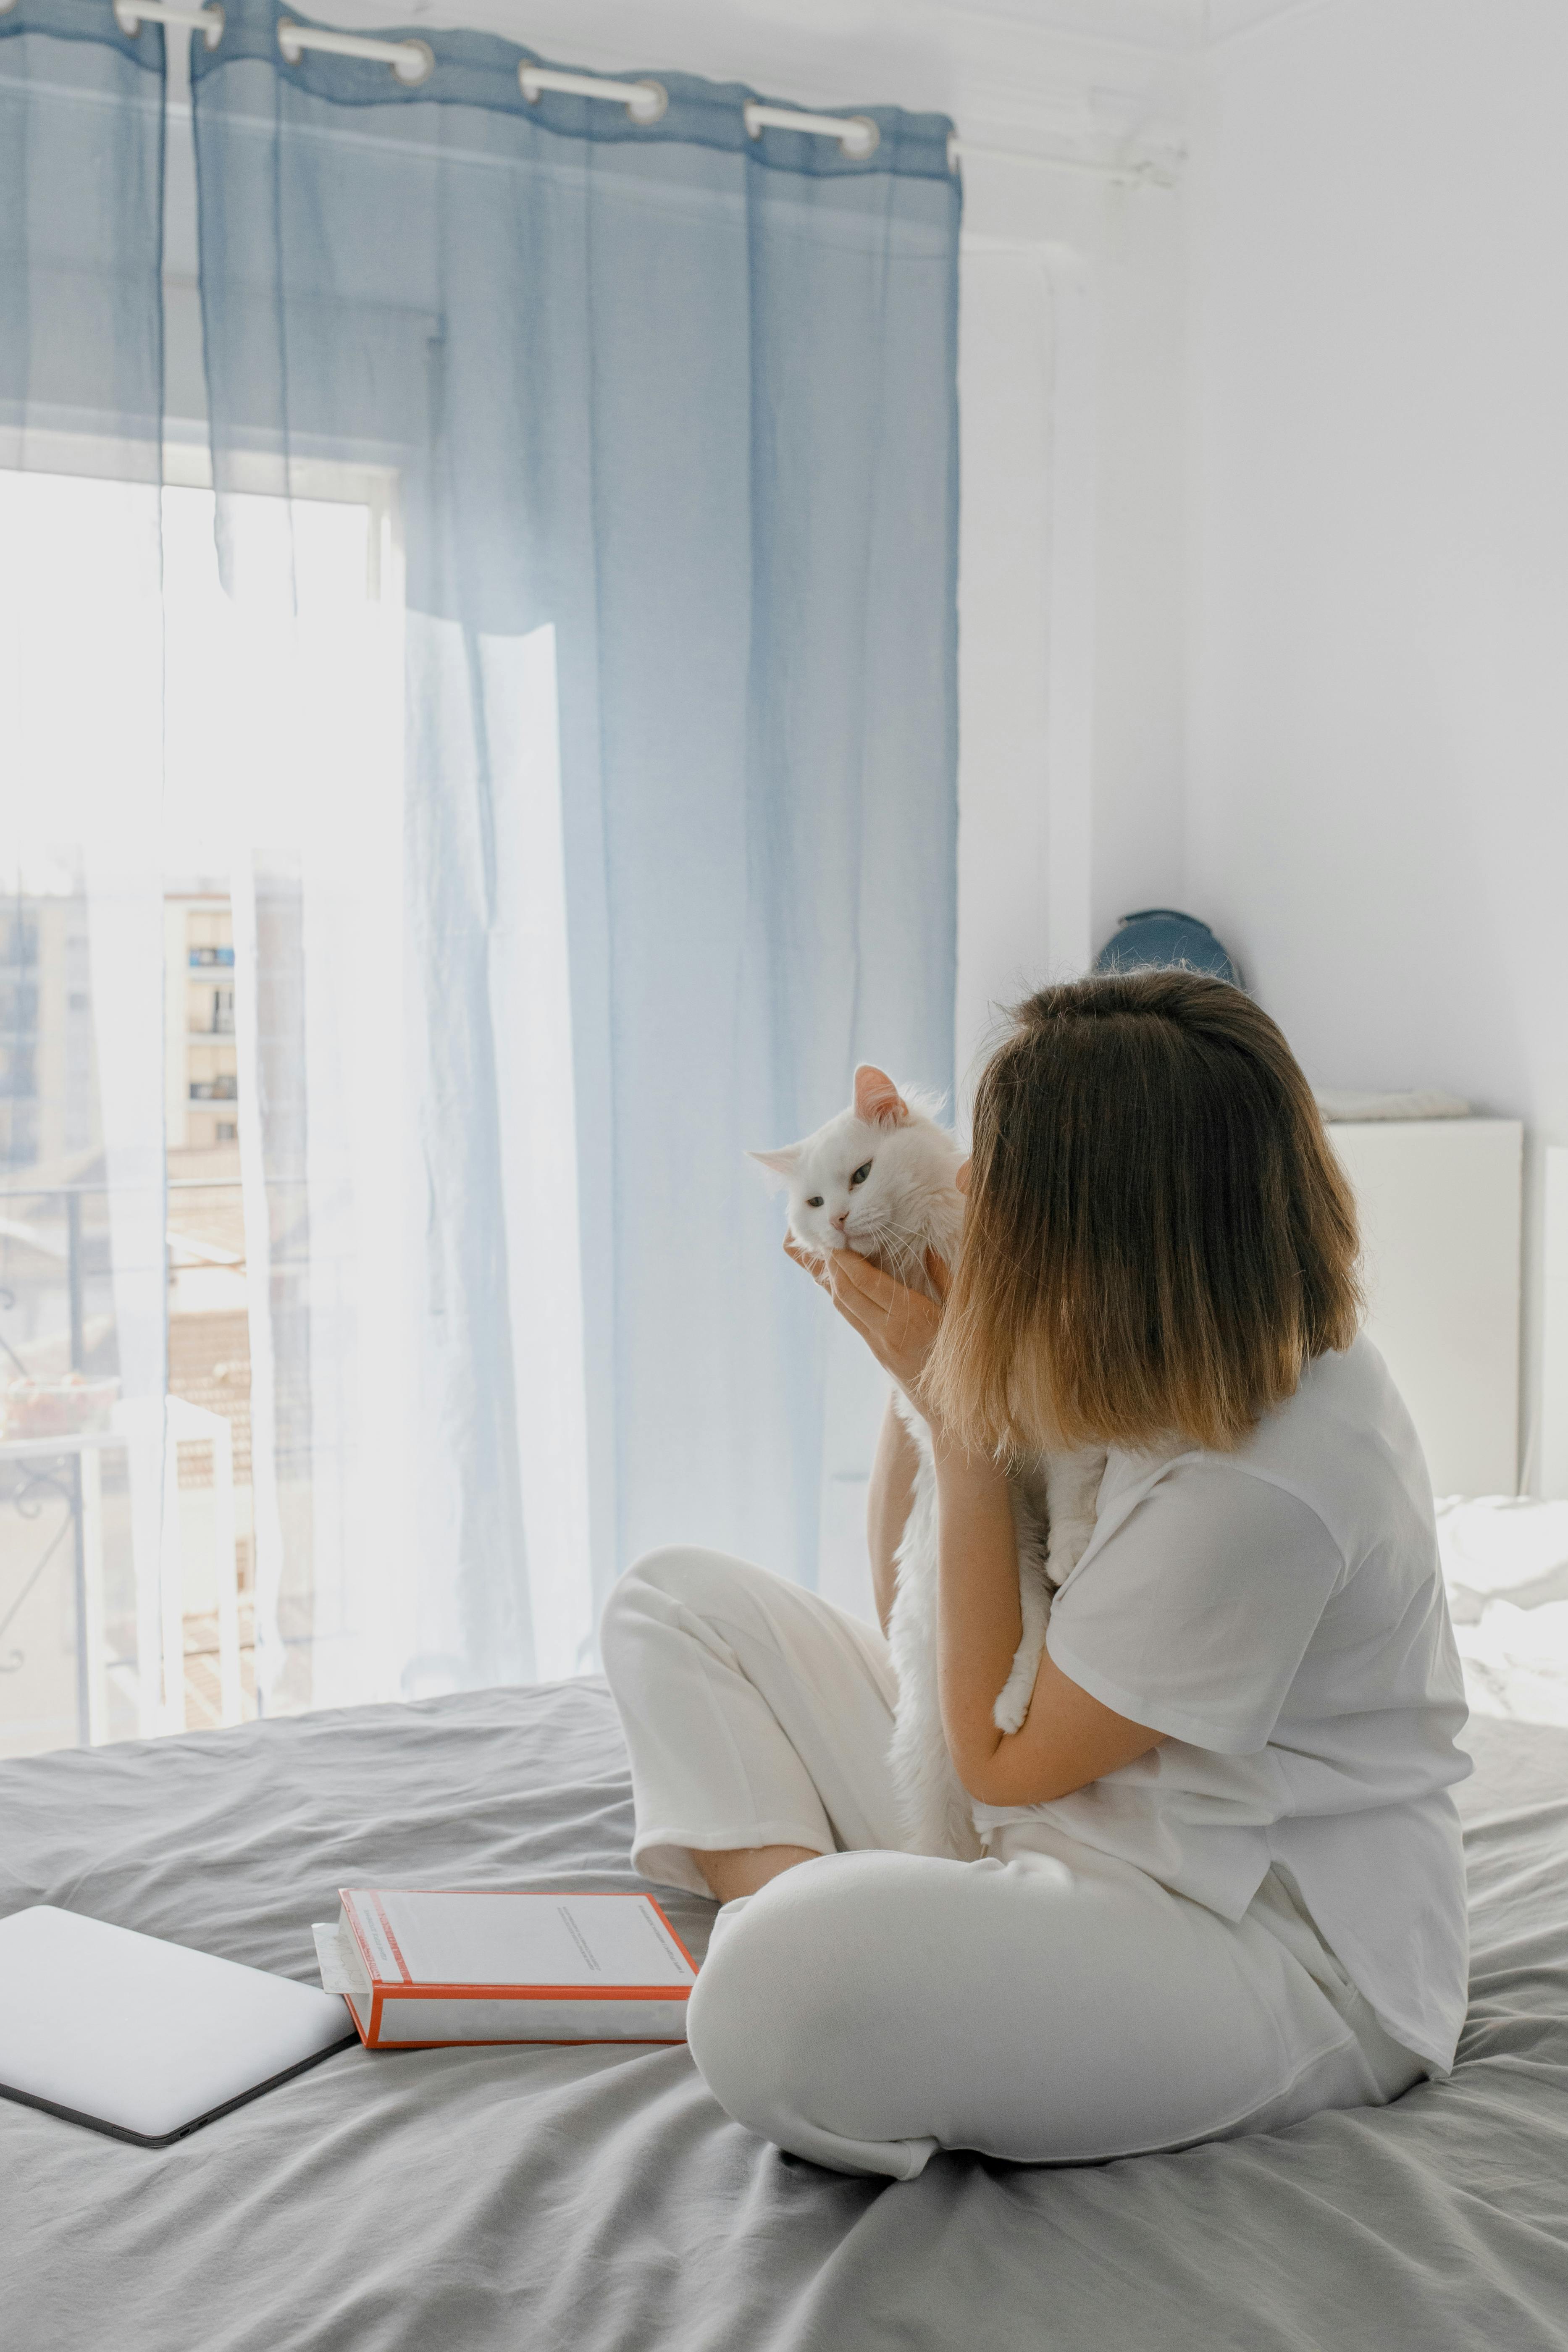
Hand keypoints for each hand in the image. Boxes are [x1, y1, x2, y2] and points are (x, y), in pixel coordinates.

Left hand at [784, 1235, 949, 1406]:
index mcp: (911, 1318)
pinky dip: (844, 1298)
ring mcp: (879, 1345)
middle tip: (826, 1243)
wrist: (956, 1411)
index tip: (837, 1241)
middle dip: (833, 1266)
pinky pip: (853, 1320)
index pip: (866, 1283)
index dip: (847, 1261)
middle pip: (846, 1294)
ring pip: (844, 1308)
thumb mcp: (962, 1314)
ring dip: (833, 1282)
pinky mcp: (878, 1354)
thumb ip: (944, 1279)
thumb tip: (927, 1250)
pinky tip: (844, 1284)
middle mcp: (888, 1332)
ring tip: (829, 1259)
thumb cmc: (968, 1358)